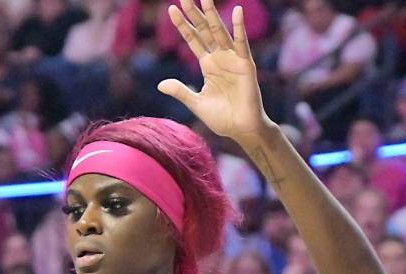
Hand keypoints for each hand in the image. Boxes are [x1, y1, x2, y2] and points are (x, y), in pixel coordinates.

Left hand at [158, 0, 276, 145]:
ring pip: (220, 32)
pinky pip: (241, 43)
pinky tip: (236, 11)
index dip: (182, 25)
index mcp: (208, 65)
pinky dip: (238, 27)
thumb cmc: (222, 118)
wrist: (241, 130)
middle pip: (204, 30)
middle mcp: (219, 58)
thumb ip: (180, 91)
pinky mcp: (245, 64)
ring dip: (212, 15)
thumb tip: (160, 84)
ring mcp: (232, 59)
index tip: (171, 9)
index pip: (192, 39)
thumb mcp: (196, 103)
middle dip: (195, 13)